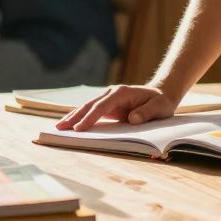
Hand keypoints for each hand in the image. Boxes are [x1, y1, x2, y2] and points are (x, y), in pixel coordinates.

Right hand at [55, 84, 178, 130]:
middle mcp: (112, 93)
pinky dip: (80, 117)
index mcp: (122, 92)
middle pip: (89, 105)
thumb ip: (147, 112)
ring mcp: (108, 99)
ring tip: (59, 126)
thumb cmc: (161, 102)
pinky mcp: (108, 106)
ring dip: (73, 116)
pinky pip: (91, 112)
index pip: (102, 106)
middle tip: (60, 127)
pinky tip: (70, 124)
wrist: (161, 94)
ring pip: (87, 107)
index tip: (79, 128)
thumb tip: (132, 119)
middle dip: (75, 116)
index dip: (90, 117)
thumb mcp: (160, 107)